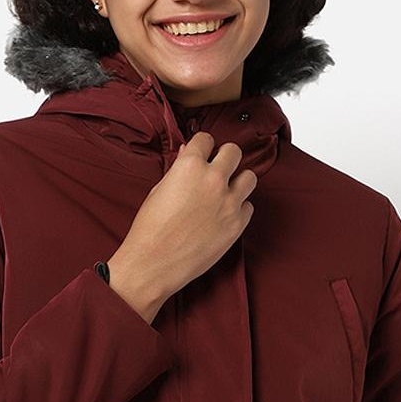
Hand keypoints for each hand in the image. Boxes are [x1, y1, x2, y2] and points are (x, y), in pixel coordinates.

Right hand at [108, 132, 256, 319]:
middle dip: (225, 158)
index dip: (202, 147)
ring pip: (249, 177)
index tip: (202, 155)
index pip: (207, 139)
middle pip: (234, 152)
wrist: (154, 263)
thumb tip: (188, 153)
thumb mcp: (159, 190)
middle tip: (217, 170)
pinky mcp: (237, 224)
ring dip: (238, 181)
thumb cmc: (151, 228)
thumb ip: (179, 169)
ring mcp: (229, 202)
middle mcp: (213, 179)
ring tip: (225, 191)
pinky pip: (248, 206)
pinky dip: (239, 208)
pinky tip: (224, 215)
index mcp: (190, 165)